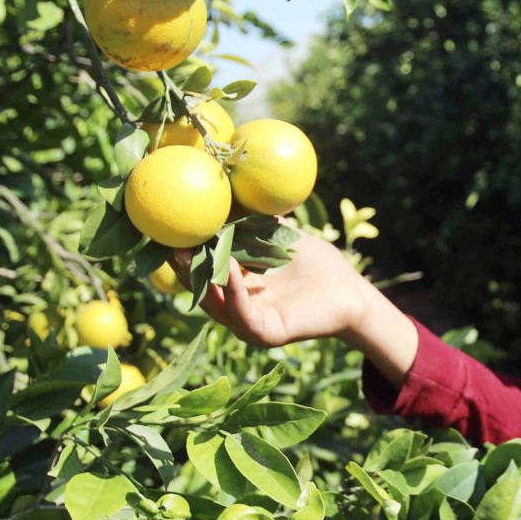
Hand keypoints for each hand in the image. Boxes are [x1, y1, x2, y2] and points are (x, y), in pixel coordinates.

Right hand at [169, 232, 368, 348]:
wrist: (350, 290)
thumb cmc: (316, 263)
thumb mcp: (279, 234)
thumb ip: (253, 218)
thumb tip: (226, 185)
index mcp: (236, 285)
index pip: (202, 270)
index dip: (185, 251)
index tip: (170, 228)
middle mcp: (237, 307)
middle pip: (201, 288)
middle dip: (183, 265)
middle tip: (169, 239)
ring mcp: (250, 323)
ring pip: (216, 304)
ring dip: (202, 278)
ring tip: (189, 252)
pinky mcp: (267, 334)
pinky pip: (243, 315)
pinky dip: (235, 292)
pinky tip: (231, 268)